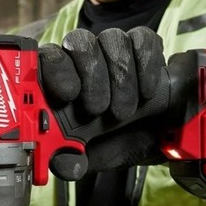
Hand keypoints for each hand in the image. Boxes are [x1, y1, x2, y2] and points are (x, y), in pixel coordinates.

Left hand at [38, 27, 167, 176]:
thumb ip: (72, 161)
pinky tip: (146, 91)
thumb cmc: (115, 140)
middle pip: (80, 42)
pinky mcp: (142, 46)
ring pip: (111, 39)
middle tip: (99, 110)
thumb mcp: (92, 157)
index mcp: (61, 81)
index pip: (49, 57)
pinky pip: (141, 39)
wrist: (157, 138)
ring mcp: (112, 49)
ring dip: (120, 77)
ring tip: (124, 112)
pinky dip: (145, 64)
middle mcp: (83, 58)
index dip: (55, 69)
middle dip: (92, 76)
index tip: (67, 93)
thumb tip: (60, 166)